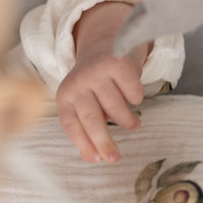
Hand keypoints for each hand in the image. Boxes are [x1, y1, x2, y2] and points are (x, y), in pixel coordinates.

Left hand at [57, 1, 148, 161]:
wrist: (107, 43)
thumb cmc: (96, 83)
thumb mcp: (85, 102)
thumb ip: (87, 128)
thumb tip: (93, 158)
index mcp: (65, 96)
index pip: (71, 124)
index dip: (83, 144)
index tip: (96, 160)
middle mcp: (77, 83)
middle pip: (90, 119)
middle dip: (103, 142)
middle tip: (115, 158)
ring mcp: (97, 72)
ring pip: (115, 108)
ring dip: (127, 121)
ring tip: (133, 125)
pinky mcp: (117, 63)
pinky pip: (132, 93)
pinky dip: (136, 99)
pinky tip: (133, 93)